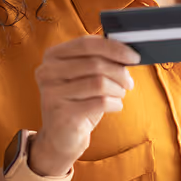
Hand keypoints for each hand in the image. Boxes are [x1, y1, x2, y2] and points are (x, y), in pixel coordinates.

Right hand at [29, 35, 139, 176]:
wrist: (61, 137)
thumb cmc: (77, 102)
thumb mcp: (84, 77)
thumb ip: (98, 61)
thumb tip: (126, 53)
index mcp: (52, 56)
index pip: (86, 43)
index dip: (113, 48)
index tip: (133, 56)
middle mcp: (47, 72)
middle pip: (94, 63)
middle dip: (119, 72)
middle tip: (129, 82)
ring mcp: (52, 93)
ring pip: (99, 83)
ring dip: (117, 89)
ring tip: (119, 94)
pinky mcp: (62, 113)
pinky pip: (100, 102)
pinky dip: (114, 103)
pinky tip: (114, 106)